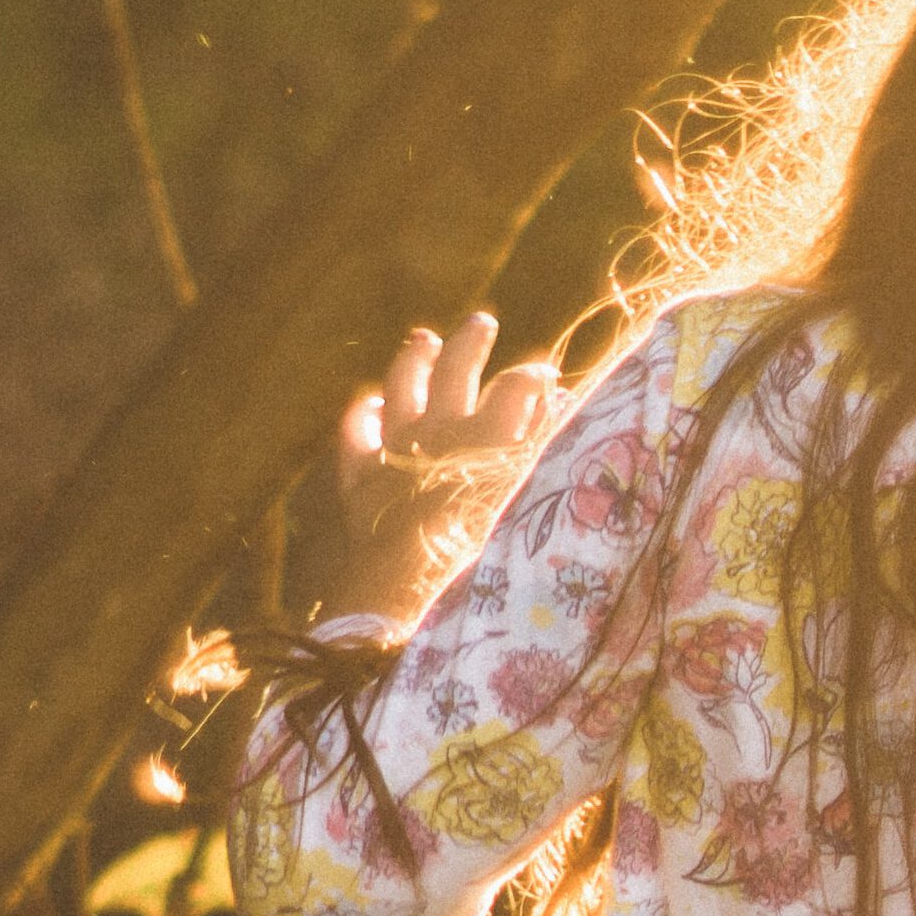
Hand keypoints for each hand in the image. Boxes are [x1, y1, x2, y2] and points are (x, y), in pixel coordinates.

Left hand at [326, 311, 565, 630]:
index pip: (519, 386)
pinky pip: (356, 434)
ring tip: (423, 340)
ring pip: (402, 387)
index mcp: (489, 435)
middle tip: (481, 322)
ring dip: (414, 359)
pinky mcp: (362, 480)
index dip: (535, 376)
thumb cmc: (485, 554)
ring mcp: (396, 450)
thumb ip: (546, 444)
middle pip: (457, 368)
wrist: (413, 593)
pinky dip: (363, 416)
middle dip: (471, 341)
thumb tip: (560, 400)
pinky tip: (371, 406)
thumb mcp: (531, 496)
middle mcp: (441, 430)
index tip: (546, 376)